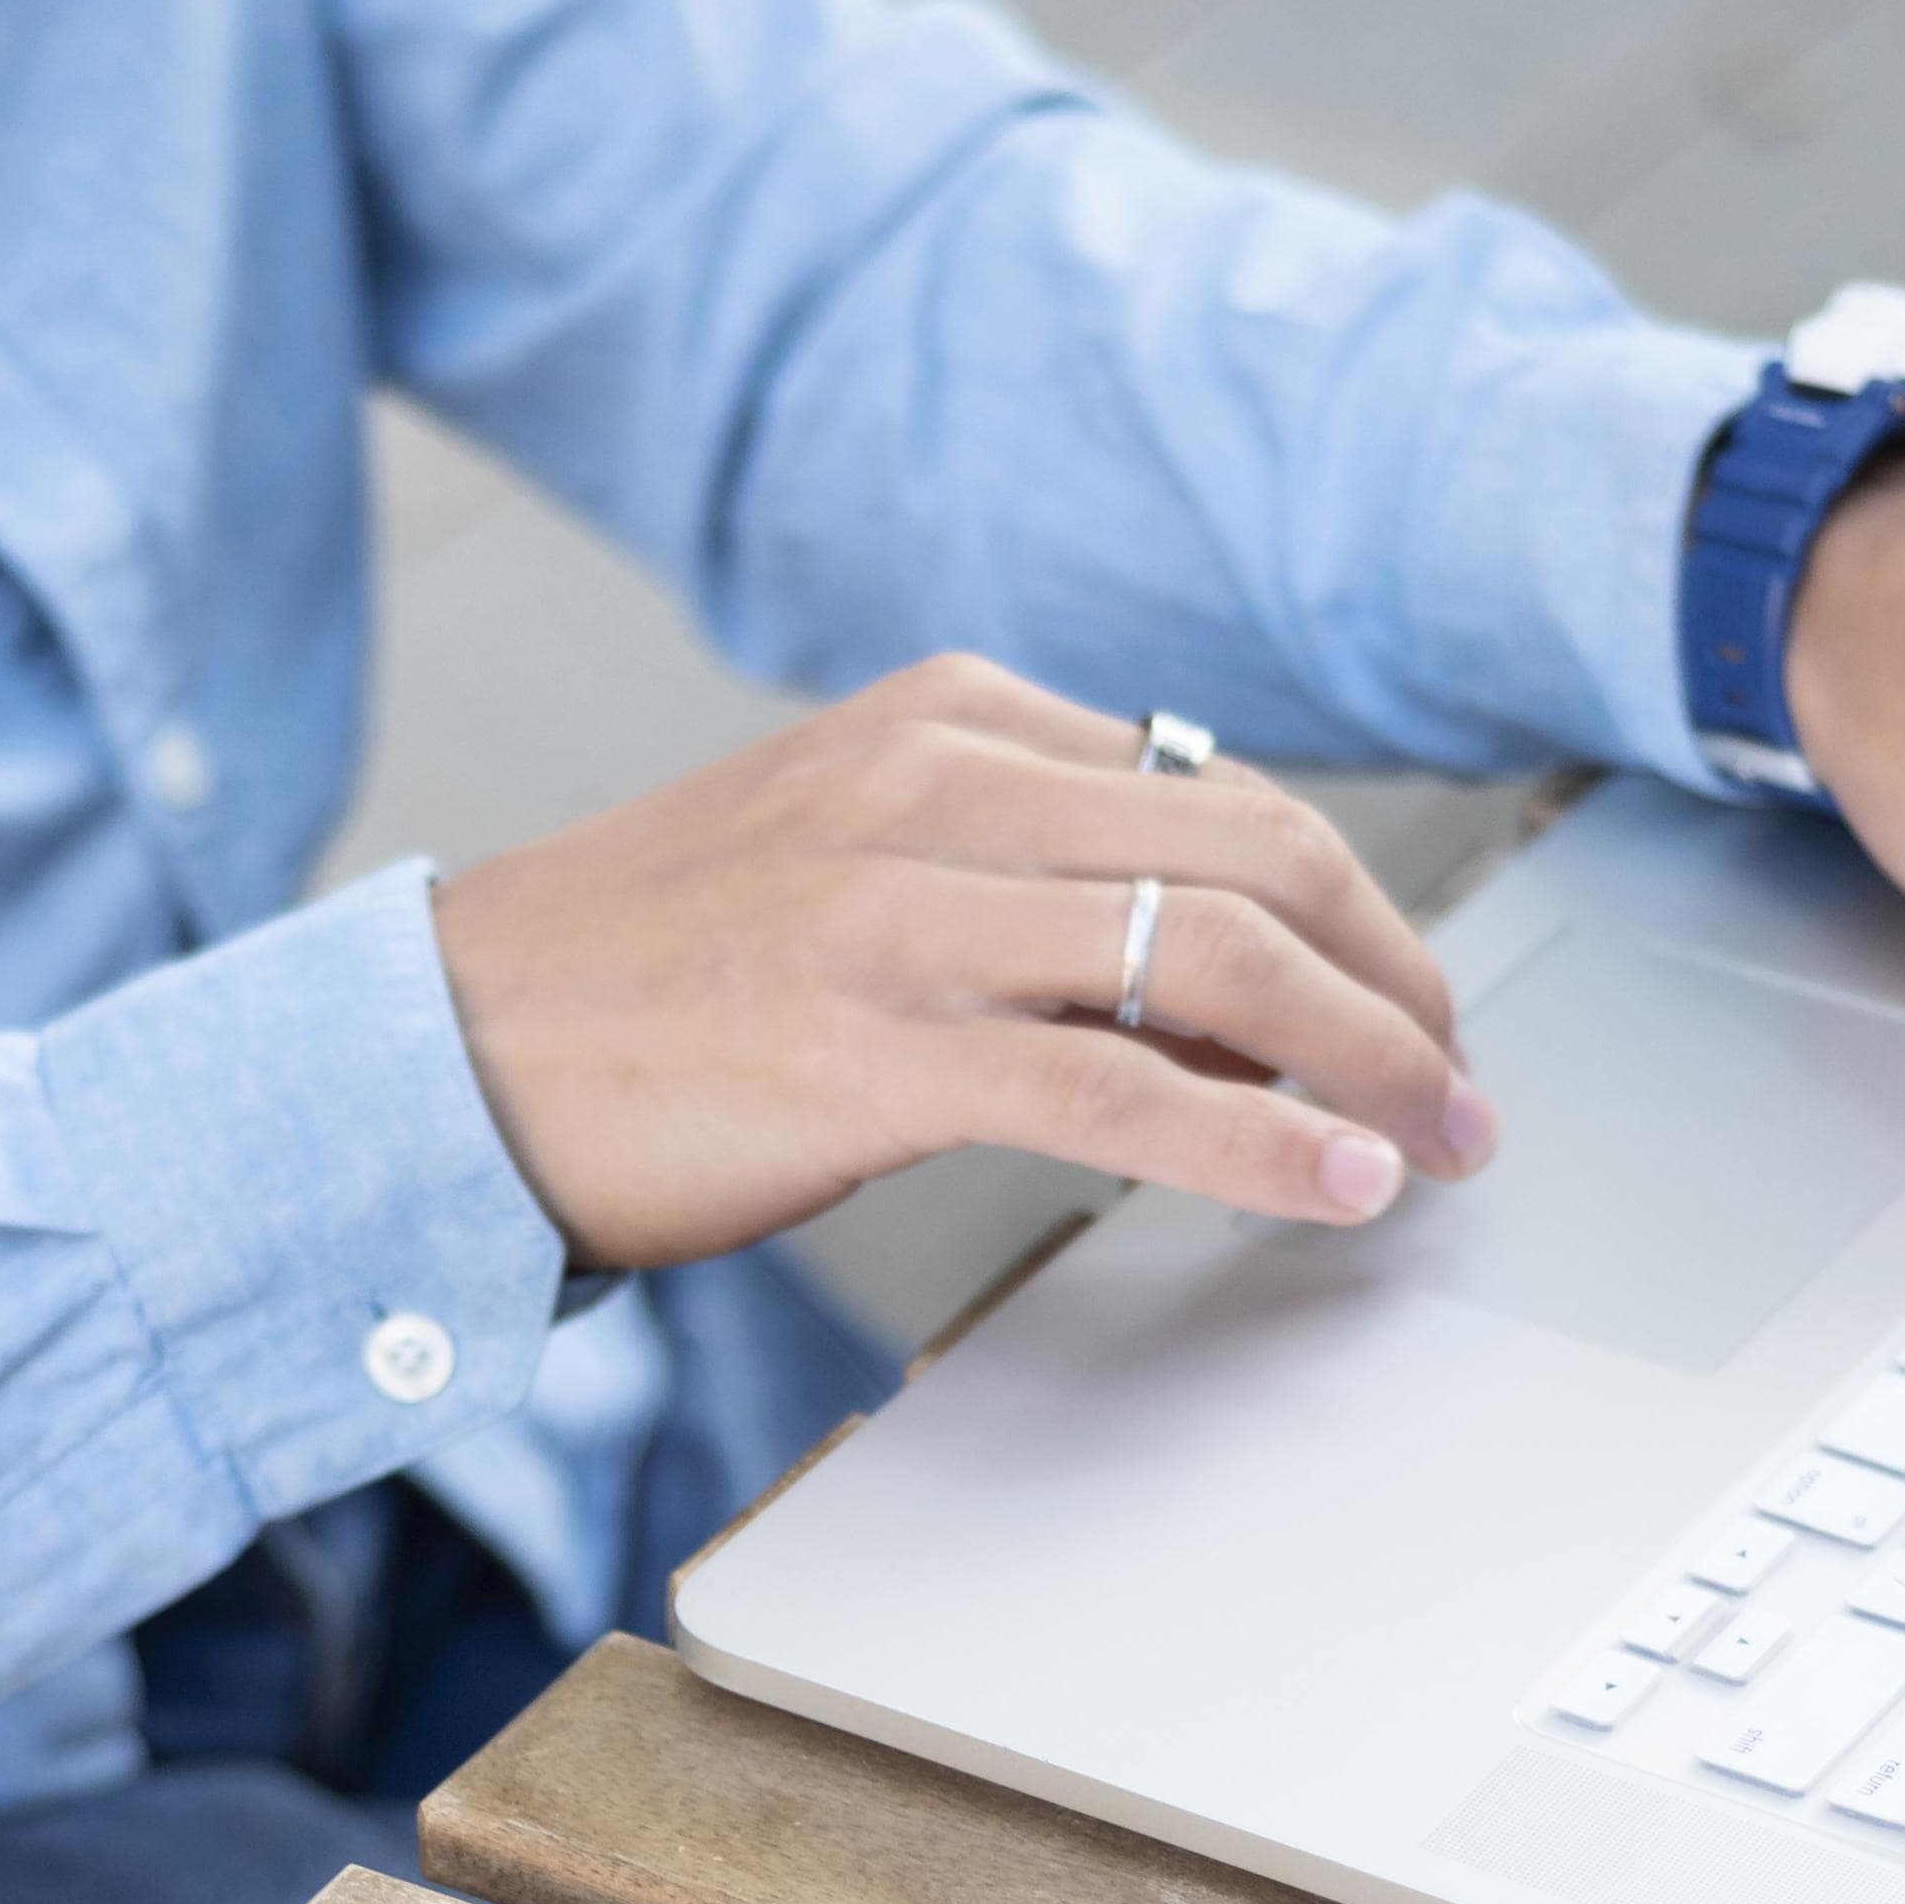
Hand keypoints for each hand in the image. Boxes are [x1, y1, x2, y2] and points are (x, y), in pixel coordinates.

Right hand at [427, 654, 1495, 1268]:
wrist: (445, 1046)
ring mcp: (902, 913)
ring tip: (1437, 1138)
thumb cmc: (643, 973)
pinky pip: (1125, 1091)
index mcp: (941, 717)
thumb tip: (1197, 960)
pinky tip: (1338, 1186)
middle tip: (1459, 1075)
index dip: (1352, 903)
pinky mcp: (873, 1049)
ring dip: (1371, 1059)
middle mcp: (936, 785)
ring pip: (1219, 956)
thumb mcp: (840, 850)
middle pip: (1259, 851)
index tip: (1407, 996)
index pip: (1219, 787)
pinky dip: (1263, 1144)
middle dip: (1400, 975)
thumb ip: (1007, 867)